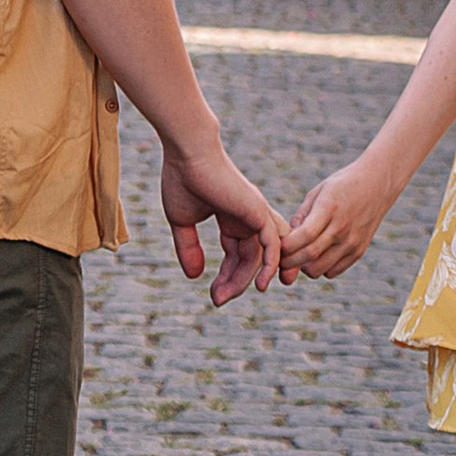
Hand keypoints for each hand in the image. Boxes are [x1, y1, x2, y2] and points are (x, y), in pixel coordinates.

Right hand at [159, 144, 286, 305]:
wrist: (188, 154)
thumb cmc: (182, 180)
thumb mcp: (182, 222)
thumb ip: (189, 248)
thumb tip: (194, 276)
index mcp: (233, 218)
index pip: (236, 254)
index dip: (226, 277)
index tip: (213, 295)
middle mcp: (249, 217)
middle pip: (250, 259)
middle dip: (234, 282)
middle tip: (217, 301)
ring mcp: (256, 214)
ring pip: (261, 256)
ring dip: (248, 279)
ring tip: (228, 297)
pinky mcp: (259, 212)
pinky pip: (273, 245)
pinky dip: (270, 265)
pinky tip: (262, 285)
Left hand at [285, 152, 397, 280]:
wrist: (378, 184)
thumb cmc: (343, 186)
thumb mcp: (318, 192)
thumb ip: (302, 216)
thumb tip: (288, 240)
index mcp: (329, 208)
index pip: (304, 235)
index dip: (287, 245)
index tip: (279, 245)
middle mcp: (342, 227)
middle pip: (310, 255)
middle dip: (290, 261)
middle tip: (282, 259)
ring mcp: (352, 242)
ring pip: (320, 269)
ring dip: (305, 267)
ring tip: (300, 257)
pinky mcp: (359, 251)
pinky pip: (333, 271)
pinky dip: (321, 268)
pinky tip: (318, 256)